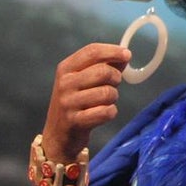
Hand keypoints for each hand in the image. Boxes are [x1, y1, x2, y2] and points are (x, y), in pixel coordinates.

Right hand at [42, 43, 129, 160]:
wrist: (58, 134)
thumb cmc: (78, 101)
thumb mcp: (84, 79)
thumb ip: (105, 65)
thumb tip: (125, 55)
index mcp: (66, 68)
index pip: (92, 51)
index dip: (113, 51)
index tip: (127, 54)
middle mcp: (64, 83)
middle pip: (103, 71)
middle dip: (116, 78)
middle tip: (113, 85)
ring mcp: (67, 103)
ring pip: (107, 92)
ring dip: (113, 97)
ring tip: (104, 101)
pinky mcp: (74, 121)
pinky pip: (106, 112)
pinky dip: (110, 113)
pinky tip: (101, 114)